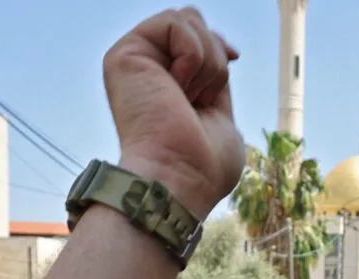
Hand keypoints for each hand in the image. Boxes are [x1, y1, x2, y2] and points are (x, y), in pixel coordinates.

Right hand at [104, 7, 244, 218]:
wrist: (179, 178)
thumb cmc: (202, 167)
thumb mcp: (220, 115)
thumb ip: (216, 82)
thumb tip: (226, 52)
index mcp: (167, 87)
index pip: (197, 39)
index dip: (219, 45)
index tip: (234, 57)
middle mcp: (147, 70)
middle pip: (193, 21)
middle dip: (213, 56)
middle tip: (200, 97)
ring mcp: (134, 62)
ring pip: (187, 19)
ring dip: (206, 61)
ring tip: (189, 96)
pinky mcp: (124, 54)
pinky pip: (174, 22)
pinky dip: (192, 55)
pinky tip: (178, 87)